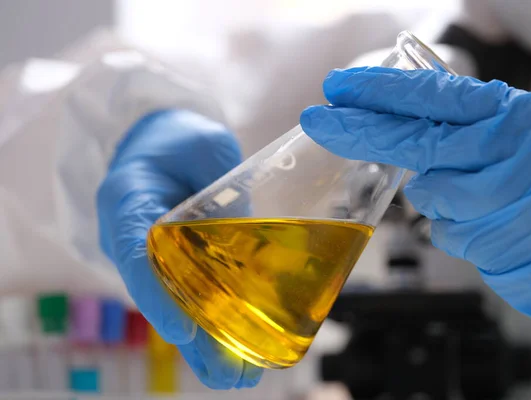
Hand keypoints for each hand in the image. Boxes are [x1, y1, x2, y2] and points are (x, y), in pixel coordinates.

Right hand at [97, 109, 262, 387]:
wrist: (158, 141)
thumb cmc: (180, 137)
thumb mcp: (208, 147)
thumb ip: (225, 189)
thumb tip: (252, 241)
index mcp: (127, 199)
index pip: (135, 254)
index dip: (158, 296)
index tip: (184, 331)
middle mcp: (129, 234)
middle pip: (156, 294)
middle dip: (192, 338)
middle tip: (228, 376)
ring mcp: (147, 252)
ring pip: (172, 303)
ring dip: (205, 342)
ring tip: (240, 377)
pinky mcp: (168, 261)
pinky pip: (185, 294)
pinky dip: (209, 322)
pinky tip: (236, 349)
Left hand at [301, 67, 530, 331]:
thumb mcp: (526, 135)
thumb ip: (471, 123)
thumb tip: (404, 111)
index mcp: (518, 114)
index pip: (436, 96)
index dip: (382, 92)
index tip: (339, 88)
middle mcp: (511, 150)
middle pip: (416, 140)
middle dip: (360, 130)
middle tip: (317, 119)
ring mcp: (503, 199)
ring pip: (427, 194)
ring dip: (439, 198)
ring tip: (482, 199)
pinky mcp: (492, 242)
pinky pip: (444, 231)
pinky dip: (455, 229)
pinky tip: (491, 226)